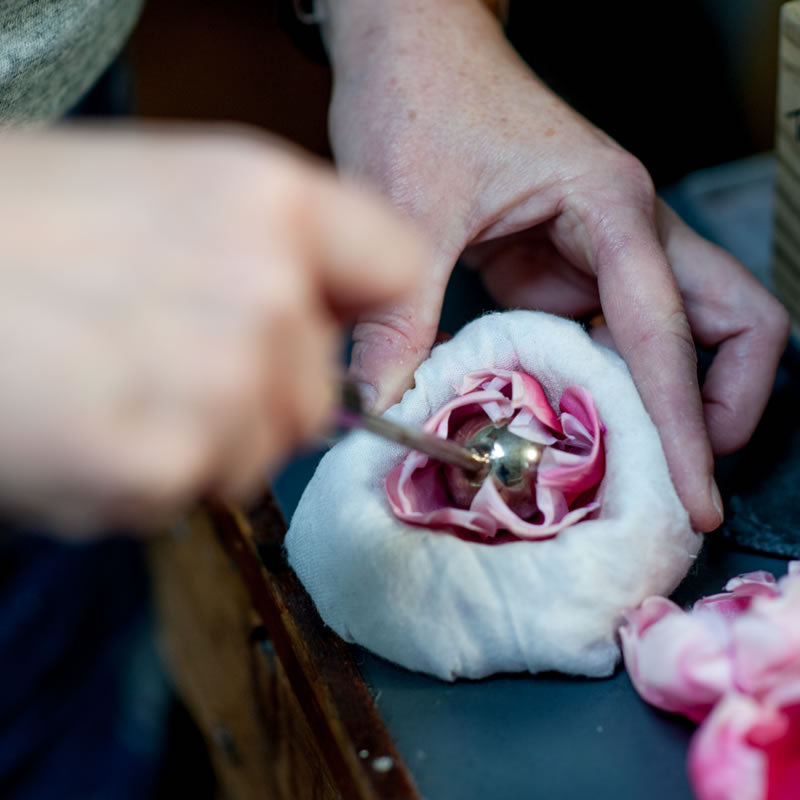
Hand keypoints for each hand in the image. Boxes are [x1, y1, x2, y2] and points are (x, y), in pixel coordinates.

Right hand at [0, 125, 426, 533]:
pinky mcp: (159, 466)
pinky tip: (68, 432)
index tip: (331, 334)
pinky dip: (131, 486)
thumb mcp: (149, 194)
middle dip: (254, 398)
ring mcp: (219, 384)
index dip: (360, 312)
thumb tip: (304, 315)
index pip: (395, 268)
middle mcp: (265, 288)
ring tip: (96, 391)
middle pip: (320, 389)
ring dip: (189, 444)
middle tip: (155, 365)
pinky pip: (185, 498)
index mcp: (266, 198)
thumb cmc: (1, 225)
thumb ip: (252, 253)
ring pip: (255, 454)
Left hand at [321, 0, 789, 531]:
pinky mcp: (570, 265)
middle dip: (724, 405)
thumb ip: (401, 322)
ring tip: (632, 469)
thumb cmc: (420, 102)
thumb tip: (380, 410)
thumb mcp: (412, 216)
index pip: (671, 335)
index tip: (697, 496)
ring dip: (673, 401)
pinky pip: (619, 336)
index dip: (689, 426)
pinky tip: (578, 425)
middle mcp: (629, 230)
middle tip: (684, 476)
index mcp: (611, 209)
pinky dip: (613, 385)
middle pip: (734, 323)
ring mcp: (605, 250)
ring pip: (688, 333)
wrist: (410, 48)